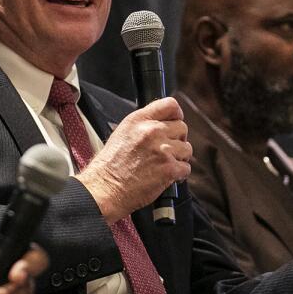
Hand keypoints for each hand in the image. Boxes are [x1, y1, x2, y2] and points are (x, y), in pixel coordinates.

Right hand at [76, 97, 191, 222]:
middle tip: (167, 150)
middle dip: (177, 140)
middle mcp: (152, 132)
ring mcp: (162, 150)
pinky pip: (186, 168)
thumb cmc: (110, 166)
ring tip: (163, 164)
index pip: (170, 105)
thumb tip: (162, 124)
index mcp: (138, 120)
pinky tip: (166, 176)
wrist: (105, 188)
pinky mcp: (169, 169)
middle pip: (182, 127)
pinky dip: (179, 174)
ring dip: (179, 158)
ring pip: (187, 149)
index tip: (175, 123)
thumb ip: (143, 125)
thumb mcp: (121, 133)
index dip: (176, 115)